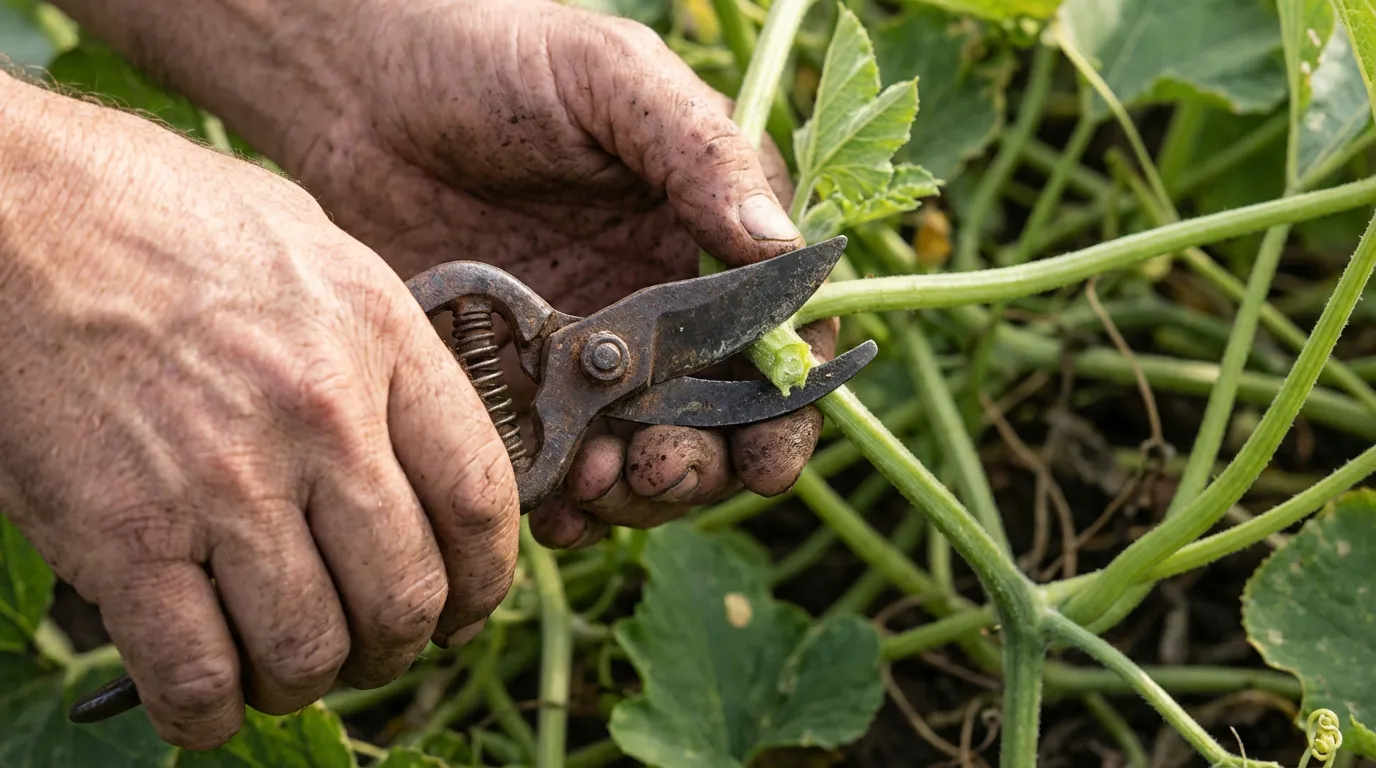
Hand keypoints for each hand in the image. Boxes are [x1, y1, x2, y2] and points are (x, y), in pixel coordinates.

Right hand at [0, 75, 518, 747]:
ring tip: (289, 661)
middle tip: (374, 642)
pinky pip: (196, 674)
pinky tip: (211, 695)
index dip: (486, 579)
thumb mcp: (316, 247)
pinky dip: (211, 712)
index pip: (481, 499)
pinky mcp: (119, 535)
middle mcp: (318, 416)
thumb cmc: (164, 216)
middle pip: (408, 593)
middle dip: (401, 644)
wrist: (13, 206)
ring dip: (309, 679)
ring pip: (312, 647)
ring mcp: (221, 481)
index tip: (466, 604)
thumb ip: (382, 348)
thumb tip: (424, 444)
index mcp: (378, 339)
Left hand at [274, 0, 838, 546]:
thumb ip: (699, 156)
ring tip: (599, 479)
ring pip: (641, 458)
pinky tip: (555, 503)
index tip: (768, 447)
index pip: (780, 337)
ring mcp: (583, 356)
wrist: (357, 85)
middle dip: (708, 465)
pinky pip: (554, 465)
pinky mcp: (510, 384)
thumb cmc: (494, 57)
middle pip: (719, 421)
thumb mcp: (611, 79)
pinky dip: (567, 500)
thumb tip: (783, 247)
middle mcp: (658, 309)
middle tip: (660, 466)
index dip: (789, 404)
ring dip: (638, 493)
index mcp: (703, 238)